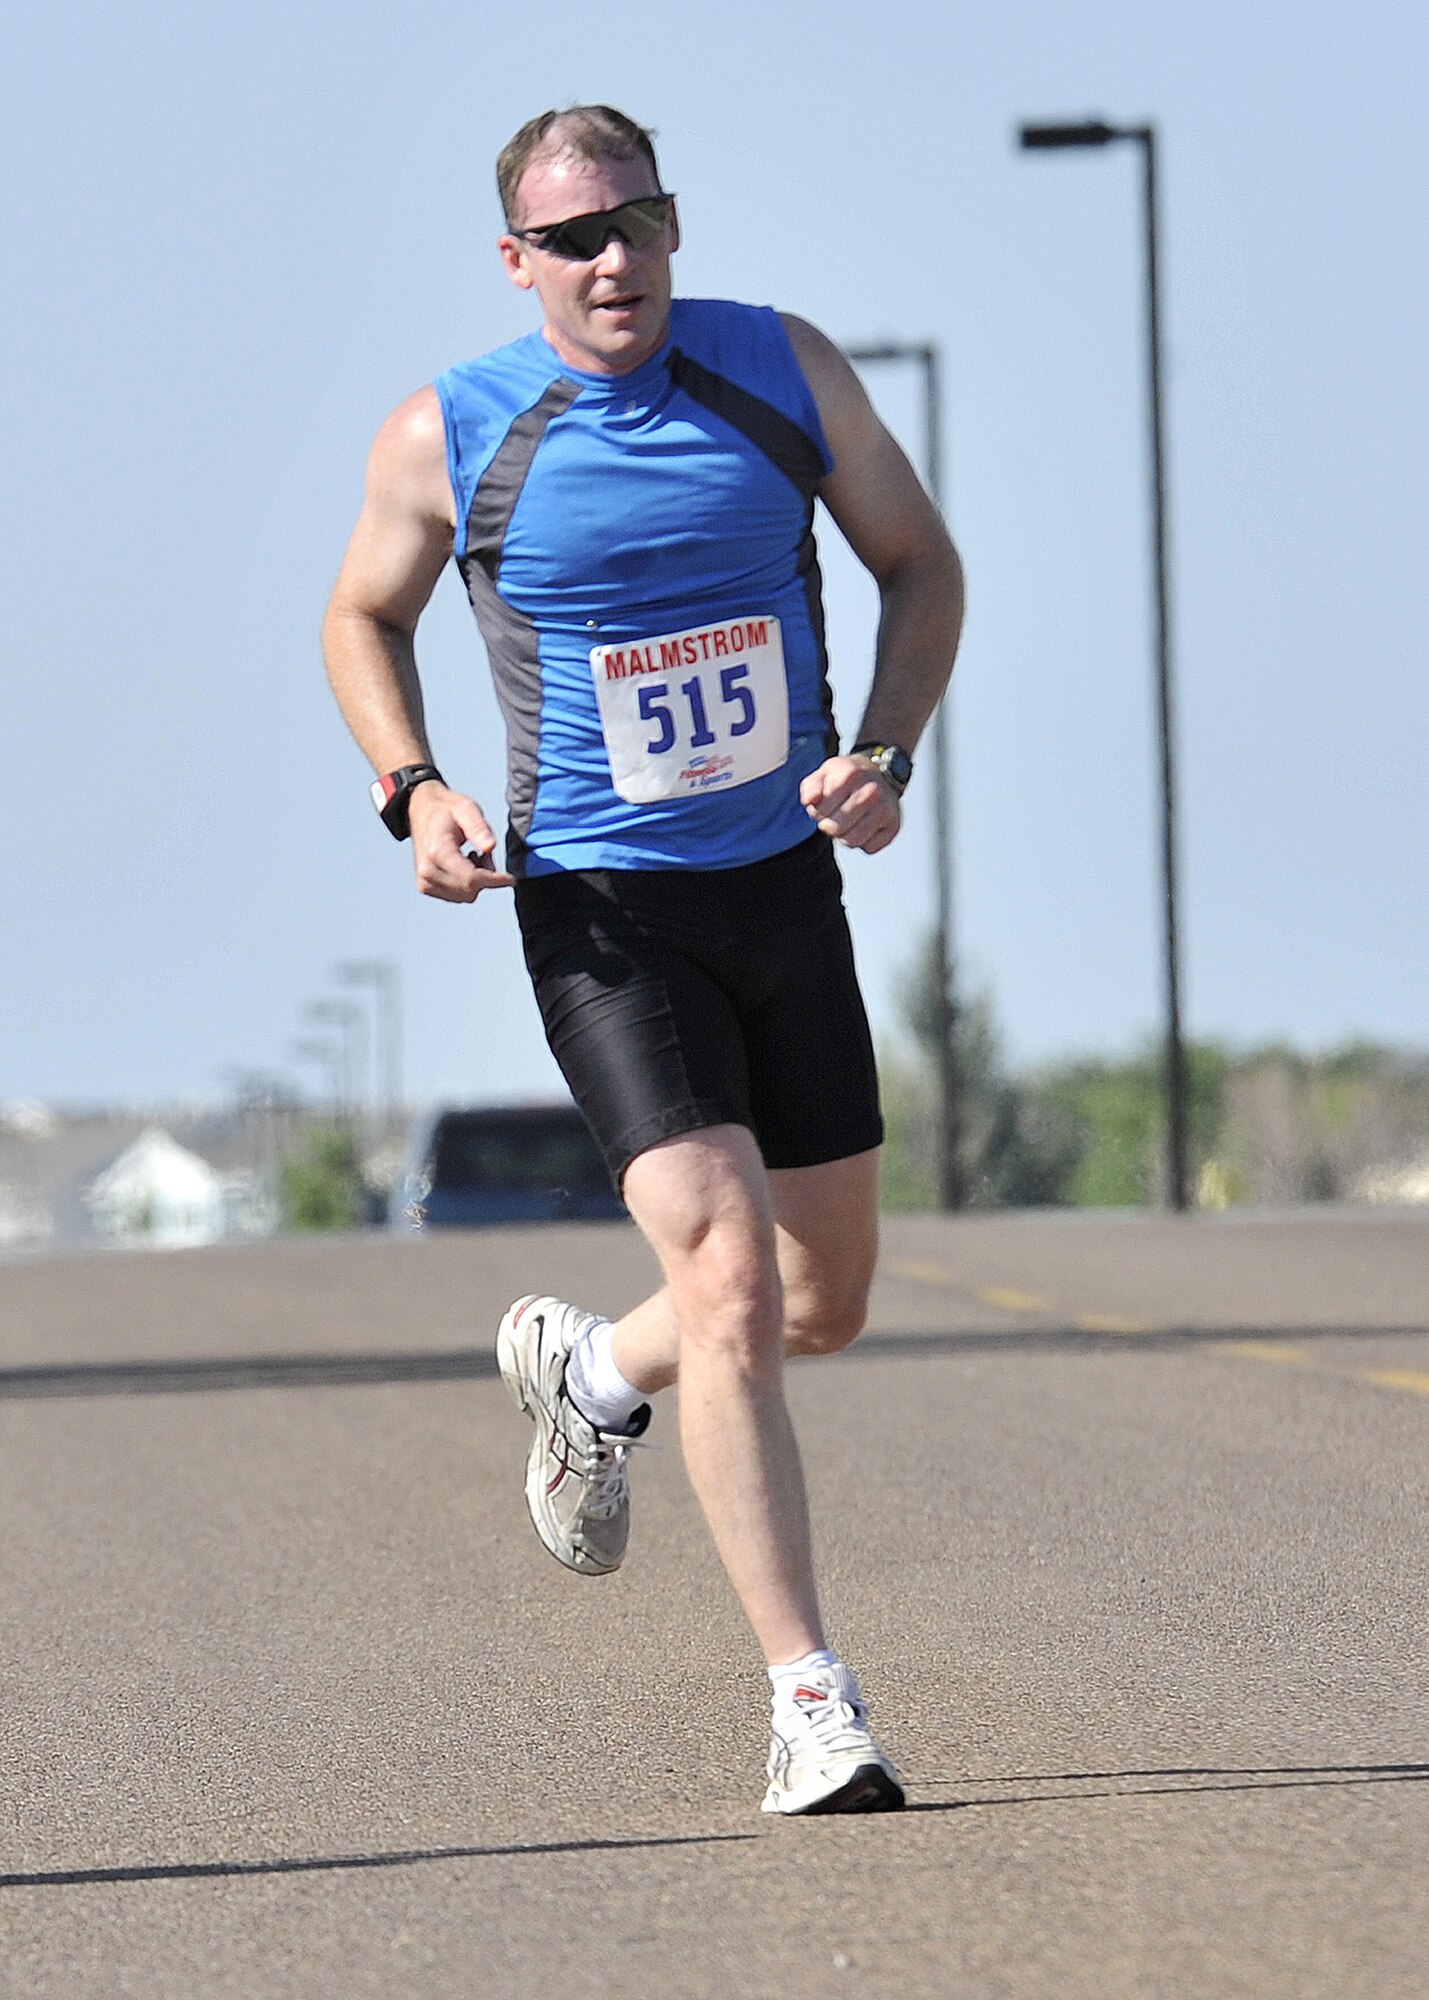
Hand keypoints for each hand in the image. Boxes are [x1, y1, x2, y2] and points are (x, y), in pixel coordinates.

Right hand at [408, 784, 514, 902]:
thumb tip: (490, 846)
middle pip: (470, 890)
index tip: (511, 879)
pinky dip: (466, 884)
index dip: (495, 881)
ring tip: (472, 856)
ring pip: (465, 896)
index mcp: (437, 851)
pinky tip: (464, 864)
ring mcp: (425, 881)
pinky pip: (457, 896)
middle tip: (484, 853)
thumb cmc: (445, 810)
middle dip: (486, 876)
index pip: (471, 879)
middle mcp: (428, 870)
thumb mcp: (467, 809)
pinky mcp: (425, 886)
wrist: (422, 811)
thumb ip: (479, 828)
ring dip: (477, 881)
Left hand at [800, 756, 901, 853]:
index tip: (825, 805)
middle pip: (836, 829)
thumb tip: (809, 802)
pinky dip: (862, 842)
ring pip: (853, 842)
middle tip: (835, 816)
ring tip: (847, 823)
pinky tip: (863, 827)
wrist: (882, 774)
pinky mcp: (894, 826)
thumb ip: (810, 787)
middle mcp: (872, 792)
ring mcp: (885, 810)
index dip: (818, 812)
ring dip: (844, 836)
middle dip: (830, 826)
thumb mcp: (825, 773)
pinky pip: (869, 849)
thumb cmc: (848, 777)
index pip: (822, 811)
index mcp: (851, 775)